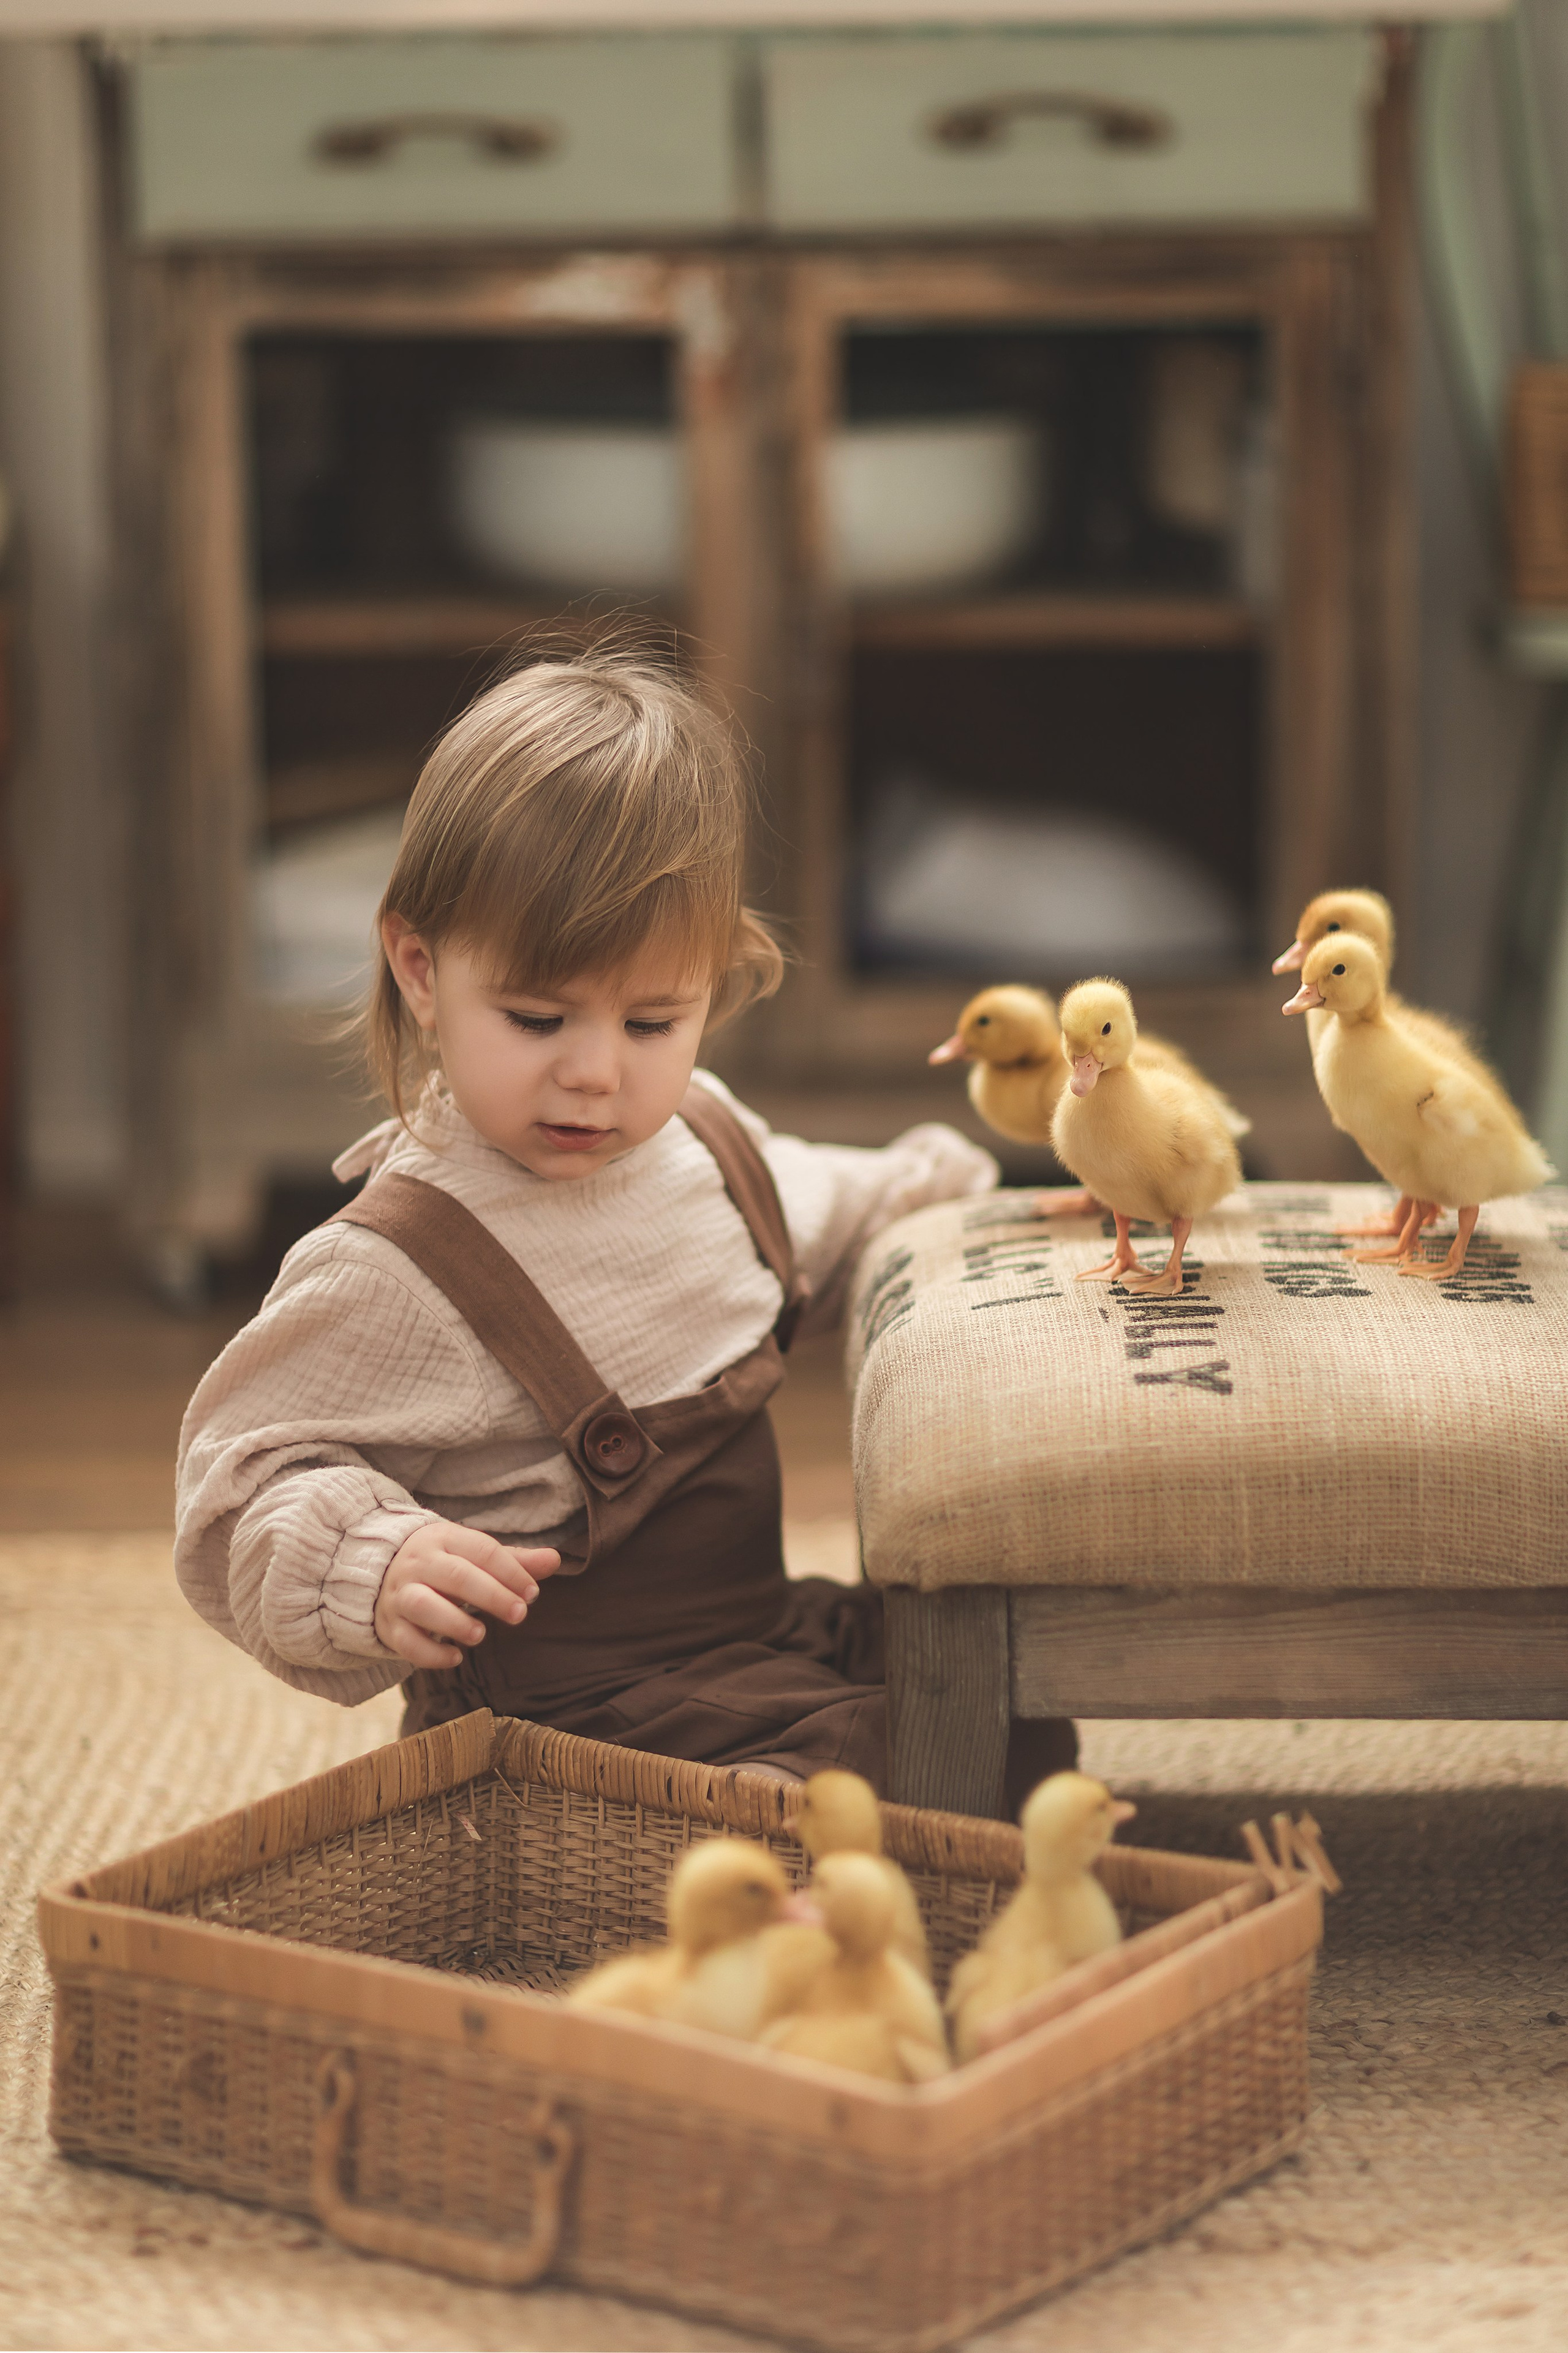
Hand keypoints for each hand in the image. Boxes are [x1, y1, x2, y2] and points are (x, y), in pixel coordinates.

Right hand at [374, 1520, 559, 1668]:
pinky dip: (430, 1654)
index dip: (510, 1571)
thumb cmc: (443, 1565)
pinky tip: (455, 1658)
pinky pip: (405, 1642)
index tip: (532, 1592)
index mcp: (443, 1538)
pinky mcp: (389, 1626)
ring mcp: (399, 1594)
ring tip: (480, 1635)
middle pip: (455, 1575)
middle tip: (519, 1614)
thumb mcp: (473, 1555)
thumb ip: (513, 1561)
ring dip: (454, 1622)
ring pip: (422, 1605)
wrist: (381, 1573)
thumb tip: (555, 1559)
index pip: (481, 1549)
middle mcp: (418, 1563)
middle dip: (491, 1595)